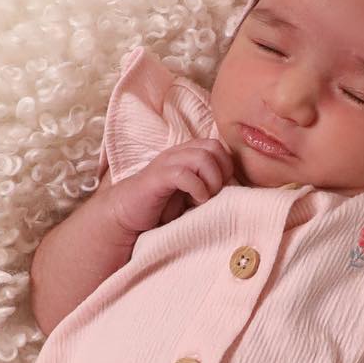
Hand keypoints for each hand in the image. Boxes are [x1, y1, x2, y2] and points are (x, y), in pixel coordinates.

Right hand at [108, 136, 234, 237]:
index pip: (219, 147)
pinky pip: (184, 174)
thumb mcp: (192, 195)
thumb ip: (211, 188)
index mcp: (187, 154)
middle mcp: (177, 154)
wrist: (127, 216)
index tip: (222, 190)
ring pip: (202, 157)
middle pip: (214, 147)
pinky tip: (195, 201)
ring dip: (211, 181)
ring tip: (204, 198)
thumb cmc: (162, 208)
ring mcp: (167, 163)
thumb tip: (237, 191)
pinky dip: (197, 188)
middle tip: (215, 193)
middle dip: (222, 172)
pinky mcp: (157, 178)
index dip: (227, 167)